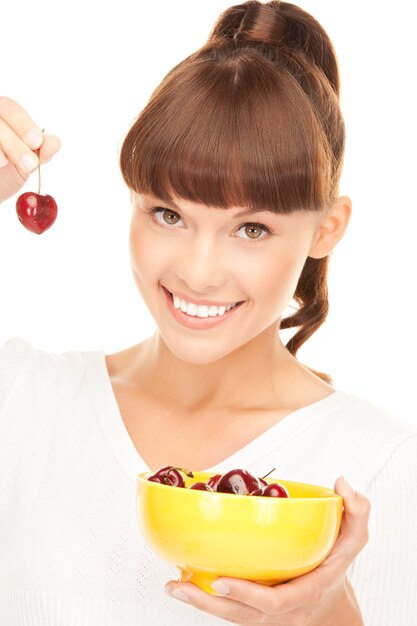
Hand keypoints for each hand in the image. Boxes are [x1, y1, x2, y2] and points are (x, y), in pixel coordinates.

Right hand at [0, 96, 60, 203]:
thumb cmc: (3, 174)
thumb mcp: (24, 164)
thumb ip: (40, 152)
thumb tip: (55, 142)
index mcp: (0, 114)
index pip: (10, 108)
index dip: (23, 124)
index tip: (36, 143)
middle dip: (15, 142)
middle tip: (29, 164)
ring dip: (0, 145)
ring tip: (6, 164)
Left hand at [165, 477, 369, 624]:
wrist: (332, 603)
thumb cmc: (336, 565)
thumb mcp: (354, 538)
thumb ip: (356, 511)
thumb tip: (342, 484)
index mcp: (305, 592)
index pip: (275, 601)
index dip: (247, 595)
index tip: (219, 580)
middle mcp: (282, 611)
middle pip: (243, 615)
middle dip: (209, 604)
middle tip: (180, 584)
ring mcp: (265, 616)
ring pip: (230, 616)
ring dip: (200, 603)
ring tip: (173, 585)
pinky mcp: (253, 613)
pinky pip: (227, 610)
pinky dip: (205, 599)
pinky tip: (183, 581)